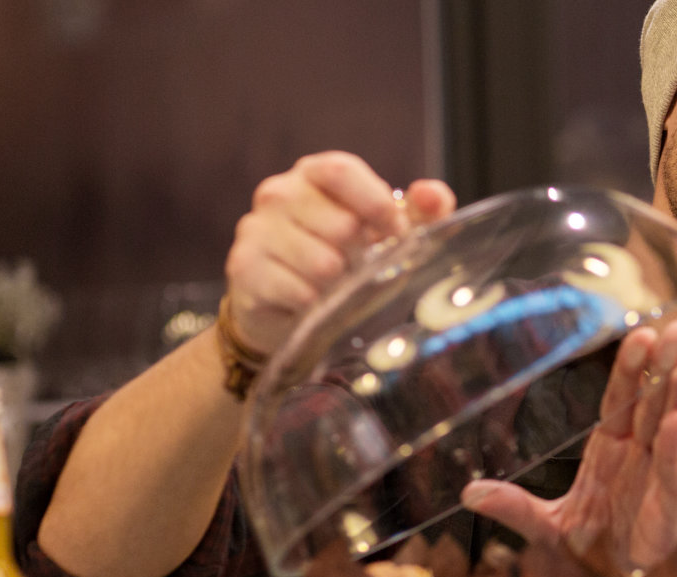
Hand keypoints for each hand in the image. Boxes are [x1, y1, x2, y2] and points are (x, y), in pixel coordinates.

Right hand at [223, 151, 456, 354]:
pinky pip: (298, 291)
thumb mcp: (388, 232)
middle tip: (357, 265)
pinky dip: (315, 303)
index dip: (376, 205)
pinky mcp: (243, 268)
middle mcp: (278, 193)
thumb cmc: (346, 258)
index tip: (397, 235)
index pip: (340, 171)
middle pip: (338, 222)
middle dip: (360, 254)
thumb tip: (433, 194)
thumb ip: (421, 210)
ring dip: (338, 282)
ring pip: (320, 262)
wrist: (288, 306)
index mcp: (314, 173)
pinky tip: (311, 299)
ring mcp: (255, 229)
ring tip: (333, 282)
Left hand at [463, 321, 676, 571]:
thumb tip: (470, 493)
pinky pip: (672, 467)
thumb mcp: (545, 524)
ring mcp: (658, 473)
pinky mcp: (673, 501)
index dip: (629, 369)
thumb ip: (514, 507)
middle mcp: (639, 452)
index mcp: (610, 448)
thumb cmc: (590, 546)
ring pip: (671, 424)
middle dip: (664, 364)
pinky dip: (675, 443)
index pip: (620, 399)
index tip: (639, 336)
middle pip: (652, 401)